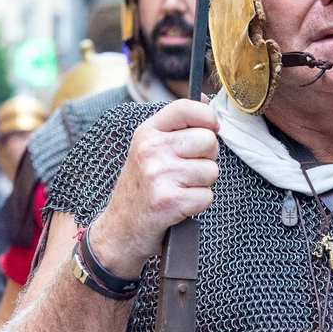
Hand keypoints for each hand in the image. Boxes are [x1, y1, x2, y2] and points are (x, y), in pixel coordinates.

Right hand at [87, 100, 219, 277]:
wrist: (121, 229)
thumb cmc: (141, 188)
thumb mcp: (149, 149)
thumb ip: (177, 126)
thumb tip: (208, 102)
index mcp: (147, 132)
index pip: (187, 108)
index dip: (207, 118)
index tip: (209, 129)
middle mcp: (151, 150)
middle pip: (208, 141)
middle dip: (206, 158)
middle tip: (187, 171)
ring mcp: (159, 175)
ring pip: (211, 171)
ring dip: (201, 184)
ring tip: (179, 188)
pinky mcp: (170, 201)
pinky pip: (207, 196)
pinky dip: (198, 204)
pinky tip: (180, 204)